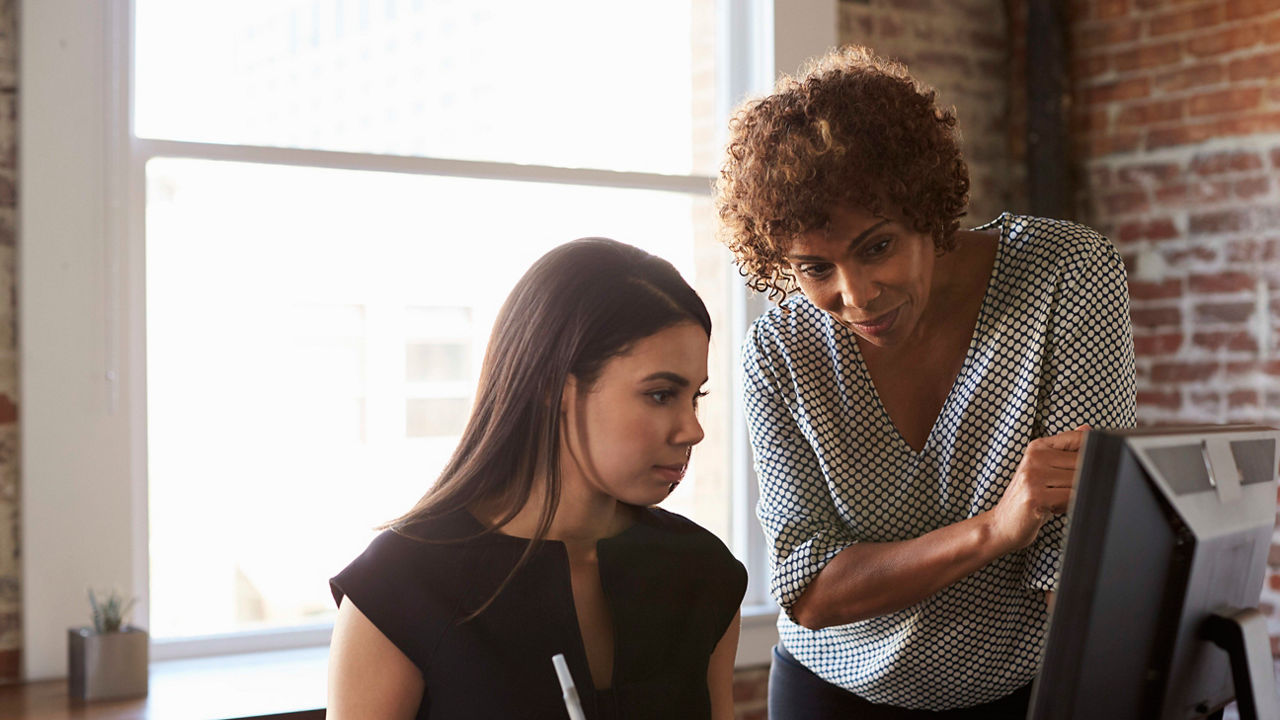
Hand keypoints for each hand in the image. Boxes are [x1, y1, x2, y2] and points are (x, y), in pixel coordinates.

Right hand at [989, 426, 1090, 551]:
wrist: (1003, 524)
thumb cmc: (1028, 498)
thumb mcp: (1044, 470)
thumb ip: (1065, 450)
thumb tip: (1087, 429)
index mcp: (1037, 447)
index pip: (1078, 439)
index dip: (1092, 454)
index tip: (1088, 468)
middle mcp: (1034, 458)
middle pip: (1083, 462)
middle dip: (1083, 480)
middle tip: (1066, 491)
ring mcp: (1033, 476)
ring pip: (1079, 480)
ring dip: (1075, 495)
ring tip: (1058, 500)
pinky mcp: (1035, 496)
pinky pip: (1071, 497)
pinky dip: (1069, 505)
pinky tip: (1054, 508)